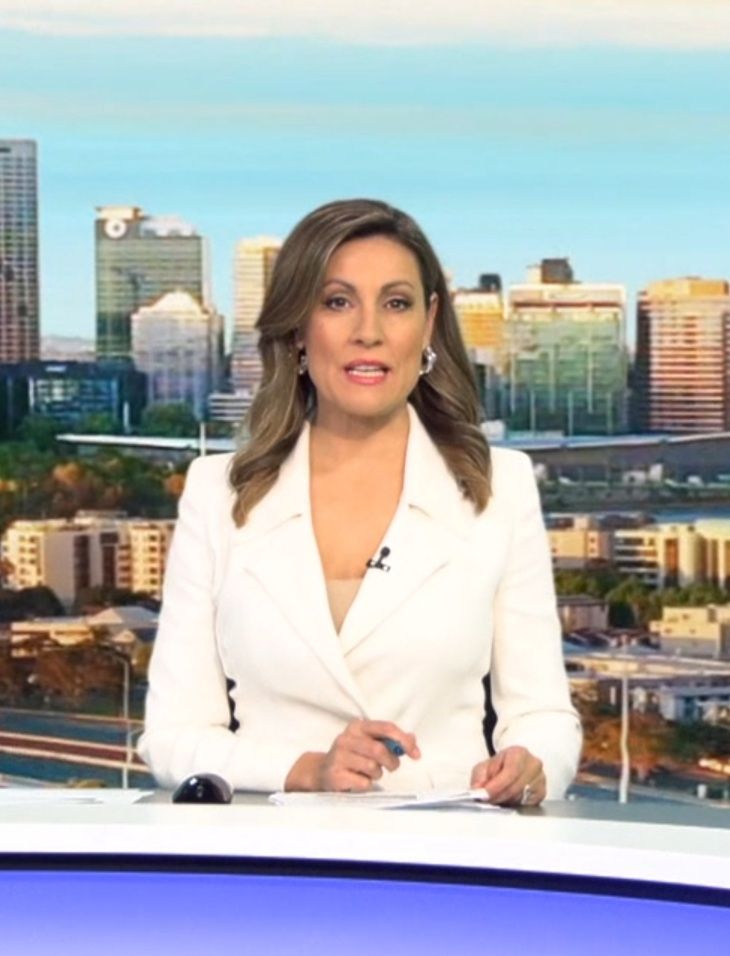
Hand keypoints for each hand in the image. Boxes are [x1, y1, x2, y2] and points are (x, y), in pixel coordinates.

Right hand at [285, 719, 419, 791]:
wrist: (321, 772)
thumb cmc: (351, 757)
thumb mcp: (369, 743)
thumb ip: (390, 740)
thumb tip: (412, 739)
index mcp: (357, 726)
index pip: (386, 728)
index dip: (403, 740)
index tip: (415, 754)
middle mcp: (346, 738)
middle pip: (379, 750)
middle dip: (391, 762)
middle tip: (391, 767)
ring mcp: (338, 757)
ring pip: (372, 767)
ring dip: (377, 774)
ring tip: (368, 773)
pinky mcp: (335, 775)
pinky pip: (364, 783)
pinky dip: (367, 785)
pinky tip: (357, 780)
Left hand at [470, 746, 544, 806]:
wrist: (514, 764)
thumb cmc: (501, 765)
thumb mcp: (485, 766)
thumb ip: (479, 777)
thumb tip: (477, 790)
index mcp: (520, 753)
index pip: (510, 772)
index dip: (496, 786)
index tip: (485, 795)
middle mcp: (533, 765)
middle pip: (515, 787)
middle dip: (498, 797)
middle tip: (486, 801)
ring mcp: (540, 779)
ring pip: (520, 798)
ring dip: (505, 802)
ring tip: (495, 799)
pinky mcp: (541, 793)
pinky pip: (526, 804)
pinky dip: (514, 805)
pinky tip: (507, 801)